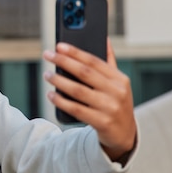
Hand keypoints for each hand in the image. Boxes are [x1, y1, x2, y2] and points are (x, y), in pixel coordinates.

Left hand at [43, 39, 136, 161]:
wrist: (124, 135)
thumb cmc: (115, 103)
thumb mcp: (118, 84)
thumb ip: (109, 62)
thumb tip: (103, 38)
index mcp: (120, 79)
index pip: (94, 61)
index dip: (75, 52)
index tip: (59, 45)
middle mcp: (117, 92)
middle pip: (85, 73)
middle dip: (64, 62)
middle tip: (47, 55)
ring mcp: (109, 108)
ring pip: (78, 91)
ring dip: (59, 81)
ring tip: (47, 74)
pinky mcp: (102, 122)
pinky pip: (76, 109)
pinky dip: (61, 101)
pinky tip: (51, 95)